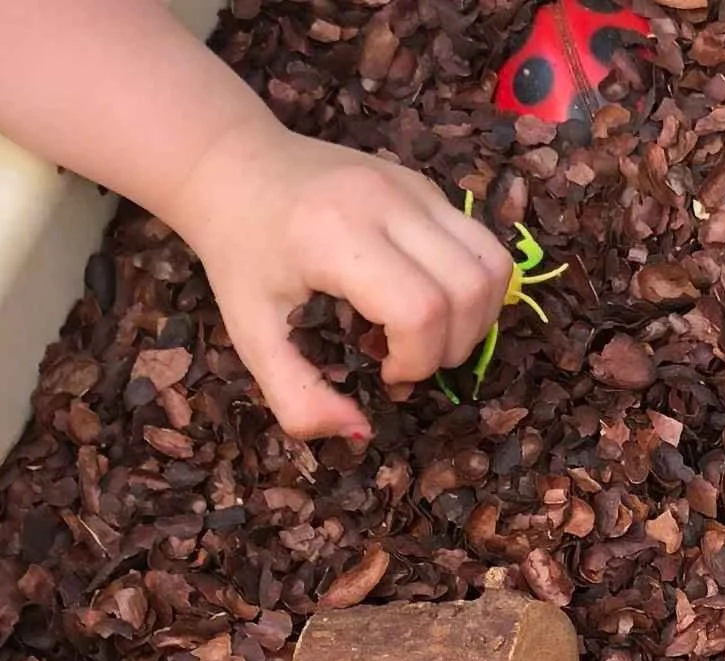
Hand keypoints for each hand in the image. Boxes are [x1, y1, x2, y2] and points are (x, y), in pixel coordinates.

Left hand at [170, 120, 513, 439]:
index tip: (383, 372)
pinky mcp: (428, 188)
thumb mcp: (251, 334)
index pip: (420, 309)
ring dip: (476, 321)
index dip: (417, 360)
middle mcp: (386, 201)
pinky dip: (474, 291)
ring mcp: (414, 188)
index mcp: (336, 235)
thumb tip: (358, 433)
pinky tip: (433, 302)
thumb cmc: (240, 252)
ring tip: (428, 334)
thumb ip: (297, 397)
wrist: (230, 163)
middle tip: (407, 358)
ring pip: (493, 266)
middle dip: (452, 347)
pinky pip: (485, 248)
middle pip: (470, 289)